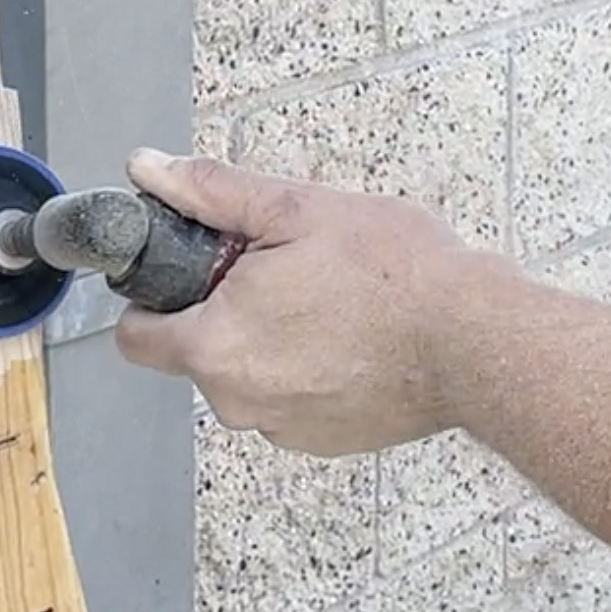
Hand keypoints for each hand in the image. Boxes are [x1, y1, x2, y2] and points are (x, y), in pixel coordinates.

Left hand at [113, 148, 497, 456]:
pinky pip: (289, 399)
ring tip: (324, 298)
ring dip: (267, 339)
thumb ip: (209, 192)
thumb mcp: (294, 209)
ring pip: (246, 375)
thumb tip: (147, 169)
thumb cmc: (393, 274)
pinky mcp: (324, 442)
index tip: (188, 268)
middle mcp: (238, 402)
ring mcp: (283, 429)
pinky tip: (348, 336)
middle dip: (223, 308)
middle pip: (195, 350)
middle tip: (280, 267)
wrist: (476, 342)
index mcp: (215, 347)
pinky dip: (305, 370)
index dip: (152, 296)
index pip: (134, 338)